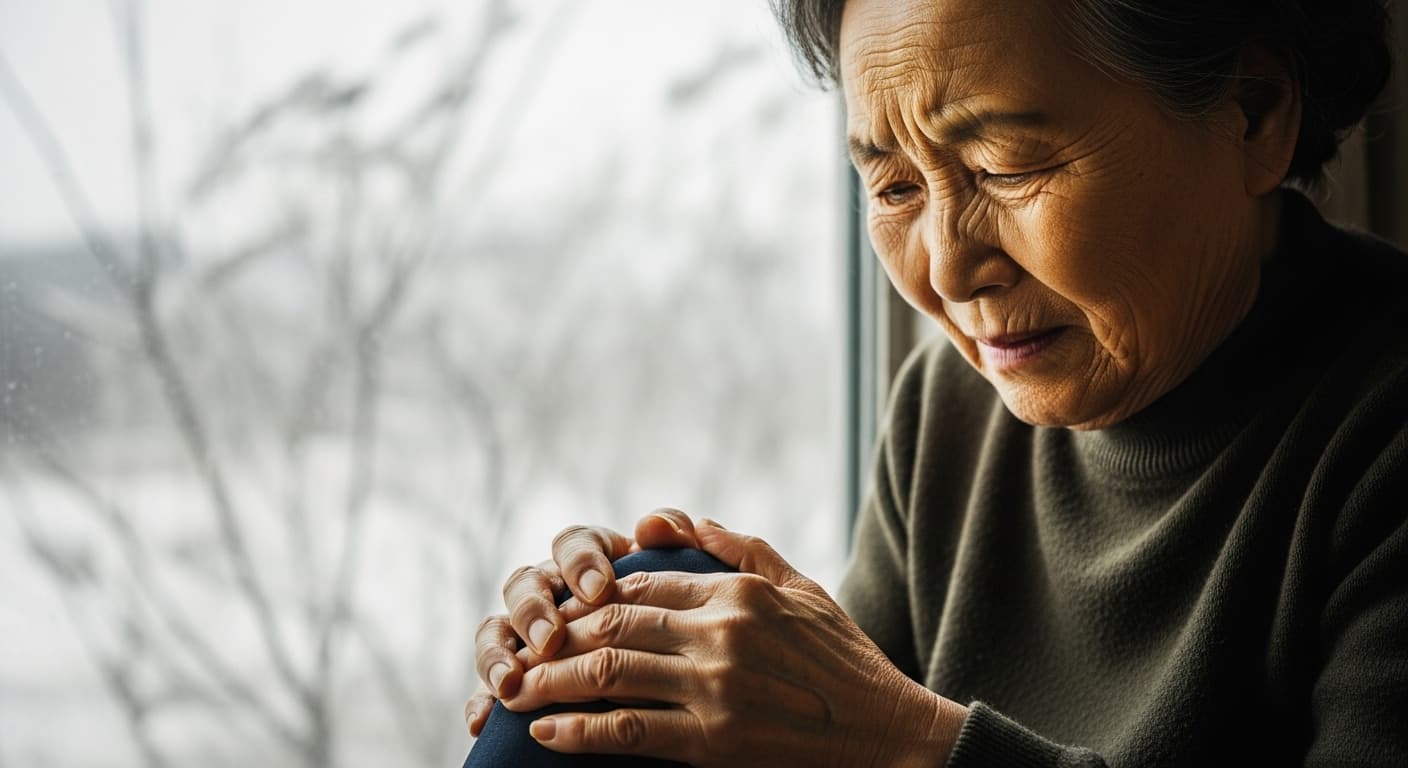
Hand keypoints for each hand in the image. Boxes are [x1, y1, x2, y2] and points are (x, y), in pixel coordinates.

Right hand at [470, 508, 700, 718]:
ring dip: (496, 653)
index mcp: (592, 562)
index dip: (579, 561)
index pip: (573, 544)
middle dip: (533, 610)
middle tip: (551, 640)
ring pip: (495, 630)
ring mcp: (528, 637)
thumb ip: (676, 541)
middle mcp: (553, 594)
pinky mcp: (516, 680)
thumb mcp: (690, 580)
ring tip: (510, 682)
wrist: (679, 680)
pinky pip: (487, 688)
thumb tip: (651, 525)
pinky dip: (481, 703)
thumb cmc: (683, 625)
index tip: (599, 588)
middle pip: (524, 584)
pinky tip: (483, 722)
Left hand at [502, 515, 968, 767]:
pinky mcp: (714, 741)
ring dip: (552, 680)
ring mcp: (716, 688)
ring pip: (611, 672)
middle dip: (557, 634)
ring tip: (513, 688)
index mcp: (739, 591)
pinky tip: (546, 733)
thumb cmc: (845, 659)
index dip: (590, 595)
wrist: (888, 734)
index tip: (559, 610)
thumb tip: (673, 520)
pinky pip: (630, 730)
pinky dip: (580, 730)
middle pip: (614, 622)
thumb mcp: (801, 586)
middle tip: (519, 645)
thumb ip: (737, 547)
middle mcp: (722, 632)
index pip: (642, 582)